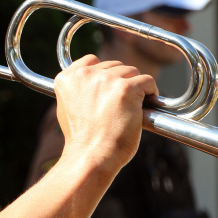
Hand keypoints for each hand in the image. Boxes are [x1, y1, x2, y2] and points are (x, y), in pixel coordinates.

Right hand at [53, 54, 157, 168]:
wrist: (91, 156)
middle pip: (114, 66)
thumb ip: (77, 90)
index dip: (104, 75)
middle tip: (122, 104)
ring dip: (136, 87)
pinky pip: (147, 81)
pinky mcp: (126, 88)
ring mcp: (106, 80)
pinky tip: (145, 107)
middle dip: (121, 82)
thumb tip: (91, 84)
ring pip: (132, 72)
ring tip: (132, 107)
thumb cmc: (82, 140)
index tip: (109, 89)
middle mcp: (85, 75)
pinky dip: (150, 93)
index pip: (91, 61)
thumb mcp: (67, 109)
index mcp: (67, 78)